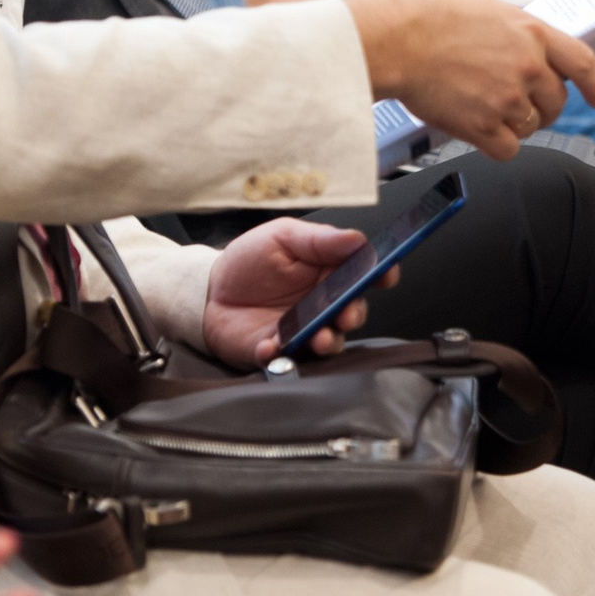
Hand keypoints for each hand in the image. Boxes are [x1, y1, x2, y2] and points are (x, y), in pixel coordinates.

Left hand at [202, 218, 398, 364]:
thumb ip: (319, 240)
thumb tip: (356, 239)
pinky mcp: (280, 352)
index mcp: (329, 272)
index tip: (386, 274)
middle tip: (346, 314)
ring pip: (329, 341)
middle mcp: (323, 305)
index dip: (380, 273)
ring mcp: (304, 331)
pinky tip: (271, 345)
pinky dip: (281, 355)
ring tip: (319, 337)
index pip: (364, 273)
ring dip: (328, 341)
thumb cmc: (248, 261)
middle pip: (352, 311)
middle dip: (354, 314)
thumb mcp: (282, 237)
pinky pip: (287, 359)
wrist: (209, 291)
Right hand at [342, 0, 594, 157]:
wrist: (395, 40)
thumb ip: (515, 33)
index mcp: (532, 32)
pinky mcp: (484, 127)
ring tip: (485, 107)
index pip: (583, 63)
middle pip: (557, 102)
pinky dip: (497, 144)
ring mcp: (508, 99)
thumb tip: (523, 50)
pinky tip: (478, 129)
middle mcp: (528, 67)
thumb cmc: (427, 17)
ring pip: (532, 127)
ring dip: (515, 124)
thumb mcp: (488, 10)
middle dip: (542, 105)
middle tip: (516, 101)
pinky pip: (509, 149)